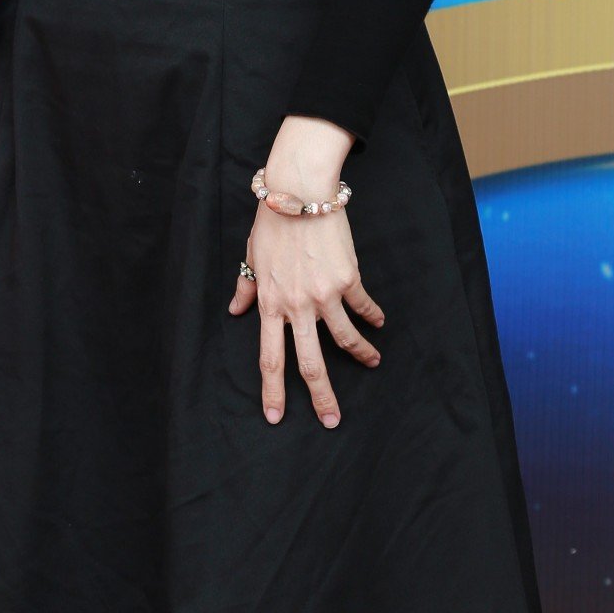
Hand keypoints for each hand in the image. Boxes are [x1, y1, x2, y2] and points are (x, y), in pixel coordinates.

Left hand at [228, 202, 383, 428]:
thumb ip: (246, 287)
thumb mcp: (252, 255)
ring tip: (373, 363)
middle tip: (332, 421)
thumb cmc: (272, 221)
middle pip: (309, 362)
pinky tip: (379, 323)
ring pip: (344, 338)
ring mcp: (324, 294)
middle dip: (321, 397)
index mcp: (270, 303)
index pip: (270, 358)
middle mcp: (296, 305)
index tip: (275, 418)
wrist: (300, 191)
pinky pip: (362, 305)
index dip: (272, 391)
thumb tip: (235, 311)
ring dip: (361, 354)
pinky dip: (372, 316)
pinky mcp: (347, 278)